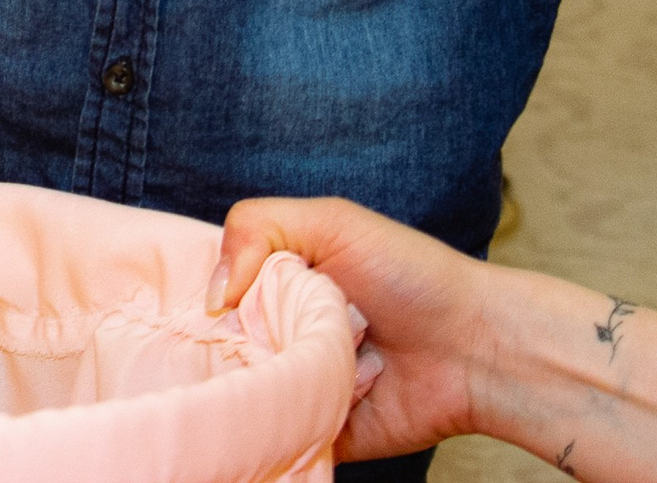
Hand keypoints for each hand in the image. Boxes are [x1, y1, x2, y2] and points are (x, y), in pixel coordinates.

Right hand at [211, 197, 487, 463]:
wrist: (477, 351)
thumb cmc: (412, 276)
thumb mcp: (332, 222)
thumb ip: (256, 229)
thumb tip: (210, 296)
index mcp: (272, 282)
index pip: (203, 287)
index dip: (188, 292)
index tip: (178, 297)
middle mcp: (273, 333)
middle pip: (211, 343)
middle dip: (220, 340)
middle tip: (247, 334)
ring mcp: (291, 384)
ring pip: (236, 390)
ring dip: (253, 381)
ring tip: (282, 366)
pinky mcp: (309, 432)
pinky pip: (269, 435)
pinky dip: (272, 424)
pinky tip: (290, 404)